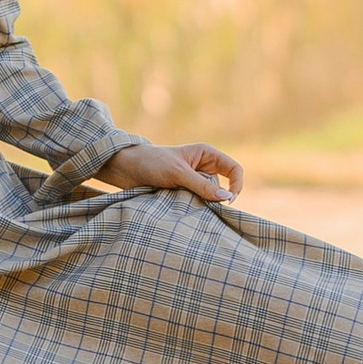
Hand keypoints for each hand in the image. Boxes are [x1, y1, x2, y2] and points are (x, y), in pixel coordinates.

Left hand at [101, 139, 241, 204]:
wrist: (126, 169)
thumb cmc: (152, 163)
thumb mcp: (178, 173)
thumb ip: (202, 185)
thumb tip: (227, 198)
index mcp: (207, 154)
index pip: (234, 169)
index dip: (237, 185)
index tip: (228, 201)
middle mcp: (204, 167)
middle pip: (222, 187)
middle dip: (214, 198)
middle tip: (197, 203)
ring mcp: (194, 181)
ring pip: (209, 198)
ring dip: (200, 204)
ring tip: (182, 202)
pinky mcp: (185, 192)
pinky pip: (198, 203)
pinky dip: (193, 208)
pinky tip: (182, 209)